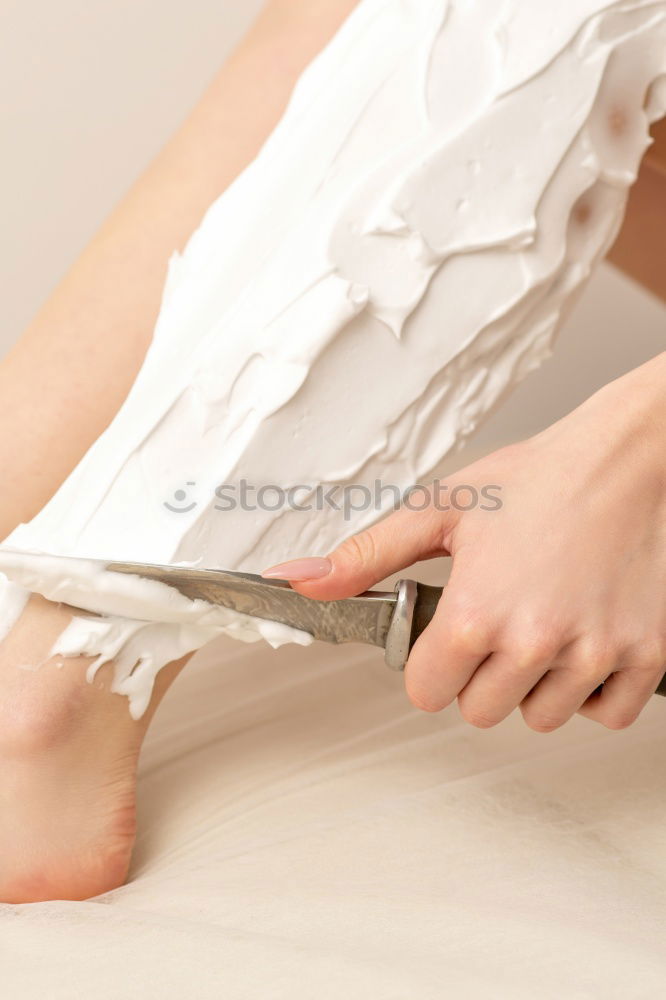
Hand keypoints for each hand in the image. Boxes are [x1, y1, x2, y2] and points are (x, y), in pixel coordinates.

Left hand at [264, 354, 665, 731]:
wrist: (623, 460)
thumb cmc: (535, 479)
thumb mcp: (438, 510)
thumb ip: (366, 556)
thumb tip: (298, 582)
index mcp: (476, 612)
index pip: (426, 693)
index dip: (429, 665)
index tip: (446, 639)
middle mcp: (534, 641)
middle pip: (480, 712)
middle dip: (477, 677)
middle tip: (496, 626)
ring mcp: (594, 653)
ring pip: (541, 718)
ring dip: (533, 687)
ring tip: (541, 630)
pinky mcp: (645, 656)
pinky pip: (607, 714)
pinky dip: (592, 692)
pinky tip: (581, 646)